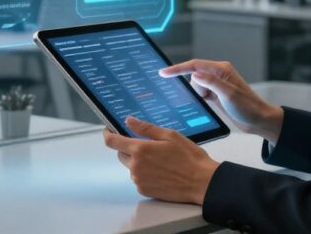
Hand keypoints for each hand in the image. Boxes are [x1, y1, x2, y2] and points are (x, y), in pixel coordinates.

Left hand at [103, 117, 219, 204]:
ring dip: (138, 161)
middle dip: (129, 148)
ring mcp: (139, 180)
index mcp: (140, 150)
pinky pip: (138, 178)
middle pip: (121, 154)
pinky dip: (144, 173)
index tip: (108, 130)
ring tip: (160, 160)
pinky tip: (161, 171)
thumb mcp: (170, 135)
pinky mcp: (144, 190)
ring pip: (130, 167)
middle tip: (148, 145)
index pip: (112, 141)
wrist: (201, 182)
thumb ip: (146, 128)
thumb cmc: (189, 158)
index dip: (108, 134)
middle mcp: (136, 166)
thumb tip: (129, 121)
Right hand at [160, 59, 283, 143]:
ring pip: (196, 85)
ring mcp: (217, 85)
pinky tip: (205, 103)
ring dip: (197, 94)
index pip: (194, 65)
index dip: (177, 68)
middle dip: (191, 85)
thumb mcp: (228, 94)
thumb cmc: (248, 107)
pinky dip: (199, 97)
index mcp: (221, 70)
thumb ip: (211, 82)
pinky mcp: (216, 94)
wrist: (258, 120)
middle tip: (200, 95)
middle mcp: (218, 75)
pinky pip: (201, 92)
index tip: (163, 72)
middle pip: (194, 74)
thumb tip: (194, 74)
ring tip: (211, 102)